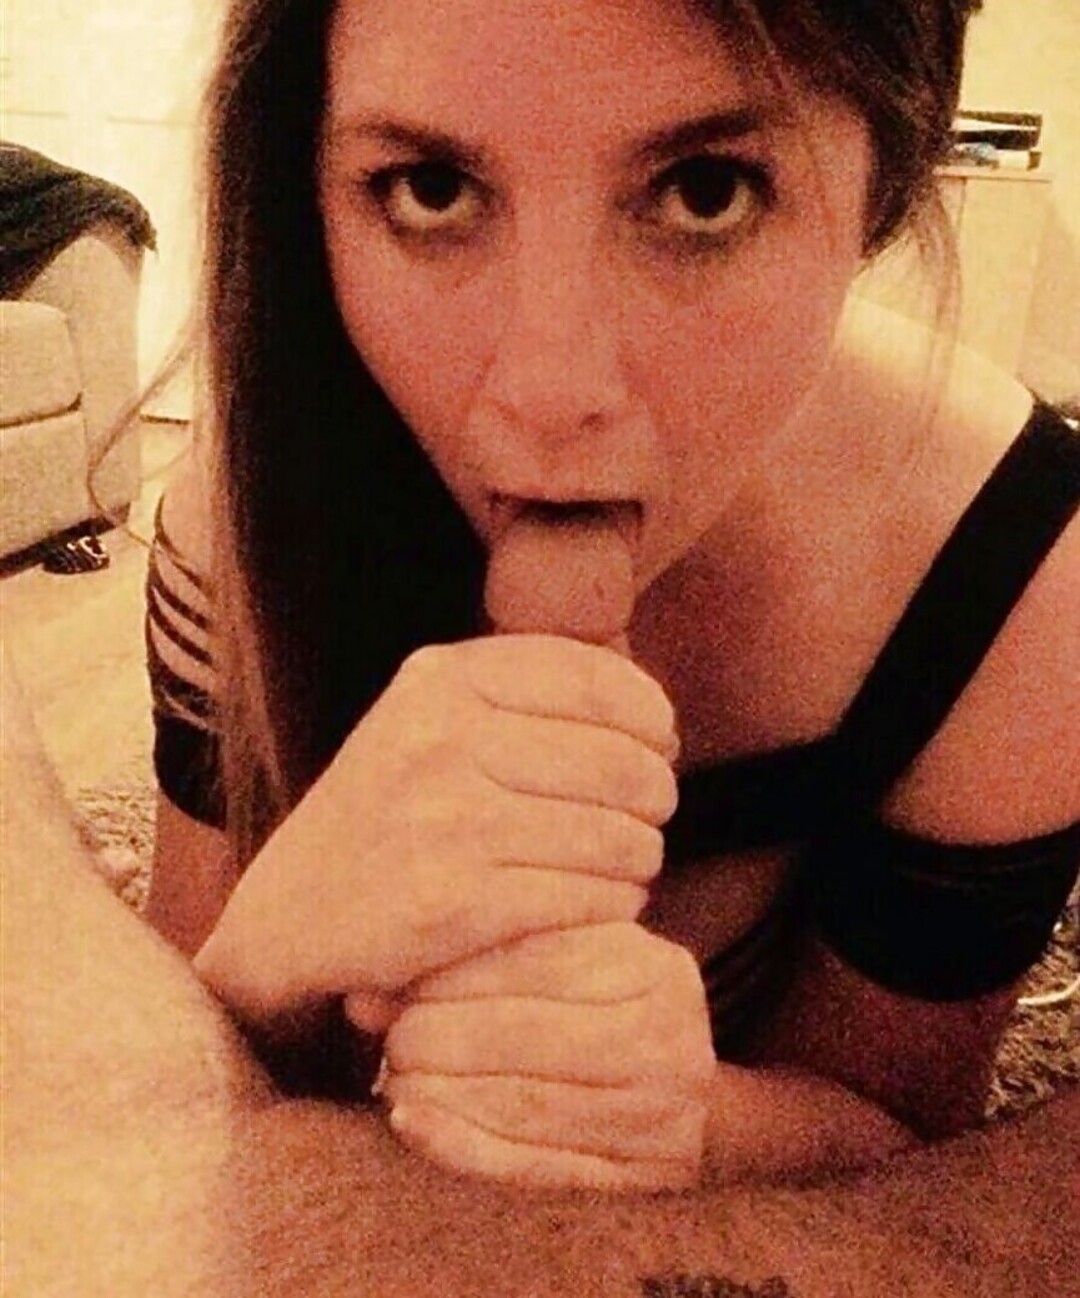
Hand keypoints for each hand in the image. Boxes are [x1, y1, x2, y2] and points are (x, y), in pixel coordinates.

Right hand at [195, 637, 676, 1032]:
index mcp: (440, 679)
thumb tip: (652, 707)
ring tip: (628, 862)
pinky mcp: (456, 902)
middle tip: (650, 813)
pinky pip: (588, 896)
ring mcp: (447, 820)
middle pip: (620, 762)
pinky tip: (601, 903)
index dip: (650, 715)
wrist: (289, 917)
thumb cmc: (386, 813)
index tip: (661, 743)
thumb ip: (522, 696)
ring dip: (640, 855)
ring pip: (615, 836)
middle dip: (654, 793)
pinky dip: (613, 905)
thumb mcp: (429, 721)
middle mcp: (441, 738)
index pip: (596, 679)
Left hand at [377, 922, 715, 1191]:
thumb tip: (363, 993)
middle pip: (525, 1033)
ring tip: (394, 1077)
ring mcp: (661, 1112)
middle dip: (438, 1034)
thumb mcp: (561, 966)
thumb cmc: (607, 1010)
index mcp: (650, 965)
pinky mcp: (639, 1175)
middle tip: (390, 1037)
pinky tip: (413, 1123)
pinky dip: (461, 1146)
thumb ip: (475, 964)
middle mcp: (667, 1035)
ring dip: (440, 1091)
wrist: (690, 1095)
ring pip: (521, 1102)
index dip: (455, 973)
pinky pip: (532, 1165)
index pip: (535, 960)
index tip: (397, 980)